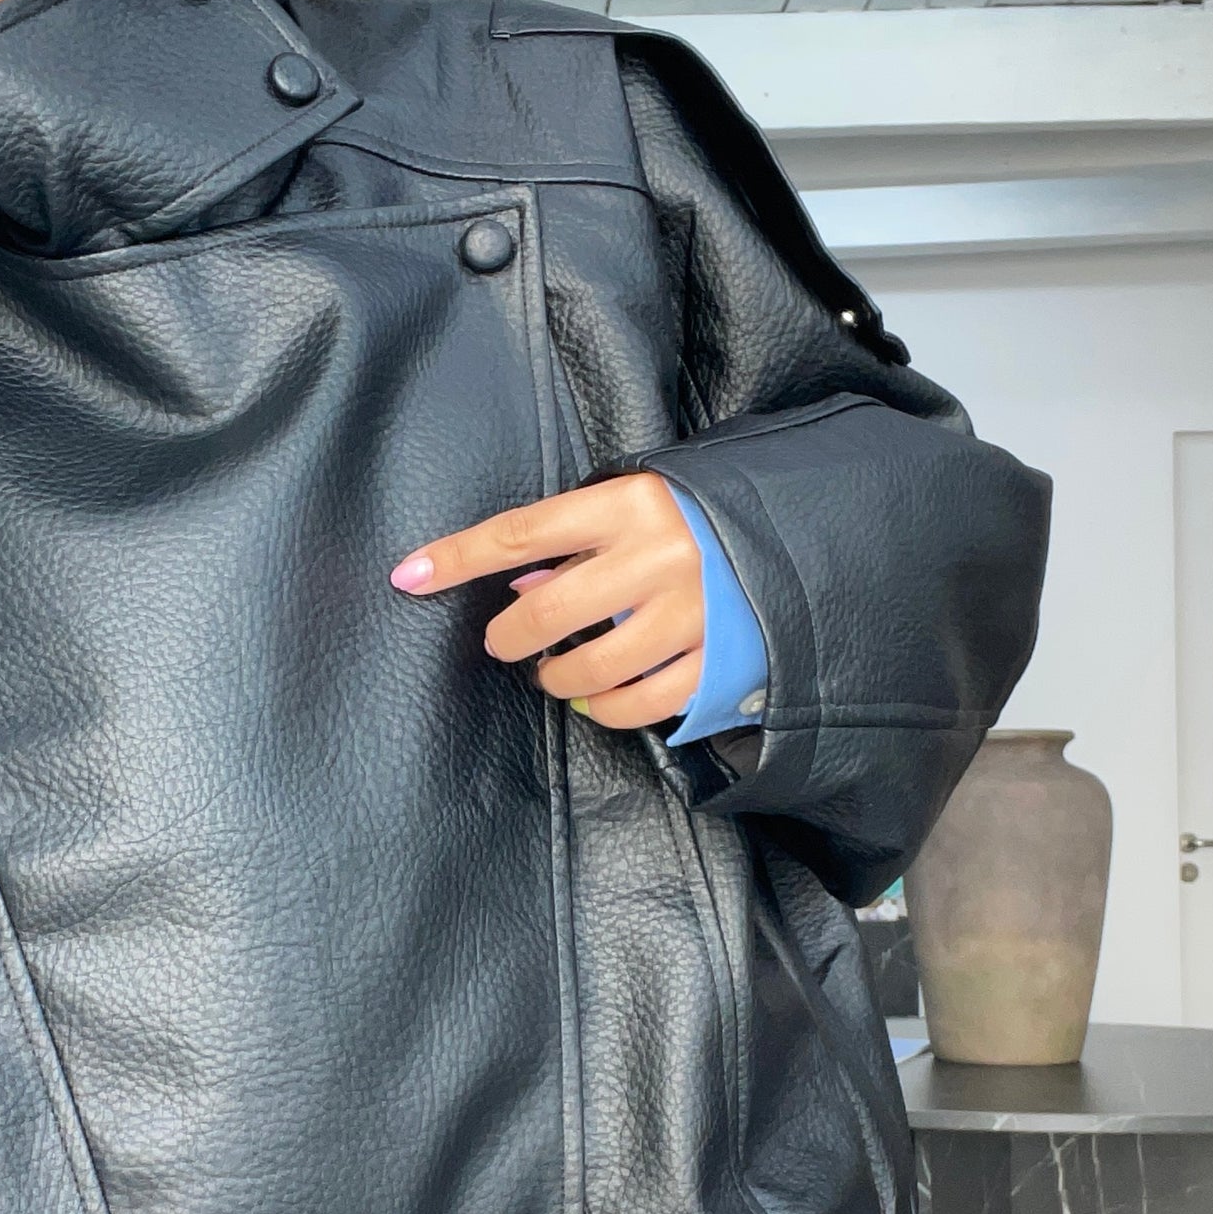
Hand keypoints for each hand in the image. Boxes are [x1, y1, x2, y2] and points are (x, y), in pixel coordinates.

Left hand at [389, 473, 702, 727]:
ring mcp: (690, 614)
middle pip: (546, 612)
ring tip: (556, 672)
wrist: (803, 534)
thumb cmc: (703, 517)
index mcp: (632, 503)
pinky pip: (638, 705)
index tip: (409, 575)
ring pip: (589, 667)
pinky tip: (596, 699)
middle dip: (509, 638)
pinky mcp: (716, 662)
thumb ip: (581, 540)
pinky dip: (605, 709)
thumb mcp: (642, 503)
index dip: (459, 557)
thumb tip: (520, 590)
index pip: (521, 532)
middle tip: (505, 643)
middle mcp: (659, 556)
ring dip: (557, 677)